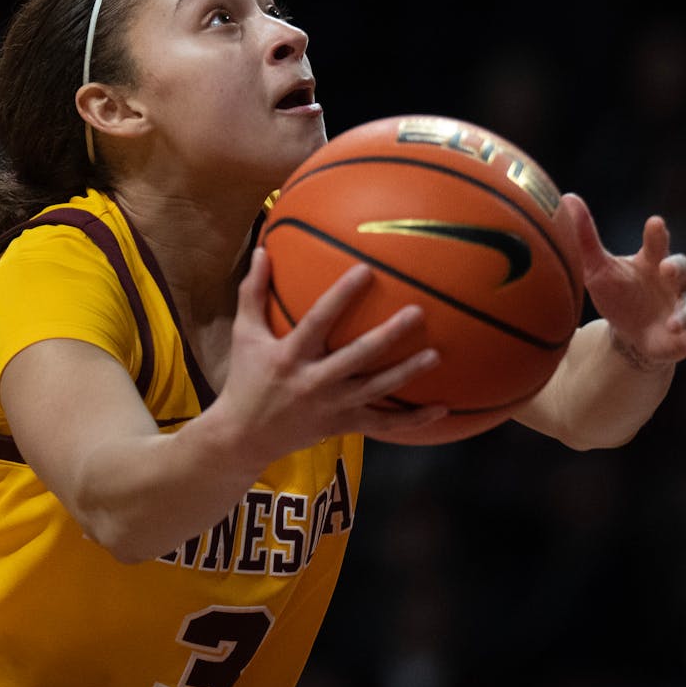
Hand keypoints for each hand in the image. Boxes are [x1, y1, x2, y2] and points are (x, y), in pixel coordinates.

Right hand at [218, 248, 447, 462]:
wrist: (244, 436)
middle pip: (357, 356)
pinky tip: (441, 409)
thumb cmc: (246, 378)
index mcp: (290, 355)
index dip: (341, 295)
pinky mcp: (343, 425)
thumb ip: (253, 293)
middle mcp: (314, 381)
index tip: (365, 270)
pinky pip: (383, 424)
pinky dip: (412, 420)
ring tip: (435, 355)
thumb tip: (262, 250)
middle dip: (388, 335)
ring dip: (407, 373)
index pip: (318, 320)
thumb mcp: (244, 335)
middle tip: (416, 312)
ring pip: (376, 389)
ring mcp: (332, 406)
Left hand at [562, 192, 685, 385]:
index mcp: (654, 263)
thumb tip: (566, 198)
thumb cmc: (618, 291)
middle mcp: (676, 284)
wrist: (631, 330)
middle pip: (683, 271)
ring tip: (673, 325)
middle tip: (668, 269)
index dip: (656, 235)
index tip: (654, 224)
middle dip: (678, 269)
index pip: (657, 245)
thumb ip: (586, 237)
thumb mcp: (598, 268)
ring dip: (685, 317)